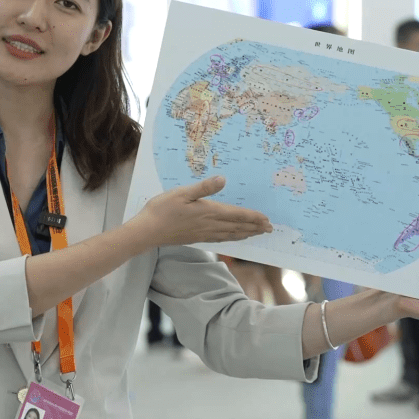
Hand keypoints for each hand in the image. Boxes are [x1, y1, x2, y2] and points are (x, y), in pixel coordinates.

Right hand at [134, 176, 272, 246]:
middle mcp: (209, 225)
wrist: (148, 231)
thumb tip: (223, 179)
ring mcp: (203, 233)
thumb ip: (203, 187)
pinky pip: (221, 239)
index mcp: (208, 212)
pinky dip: (232, 238)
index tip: (267, 219)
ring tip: (257, 233)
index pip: (237, 215)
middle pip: (237, 227)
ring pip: (231, 234)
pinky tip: (233, 237)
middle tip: (270, 228)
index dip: (253, 217)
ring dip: (246, 233)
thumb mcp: (182, 193)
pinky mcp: (196, 238)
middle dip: (255, 227)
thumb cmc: (162, 209)